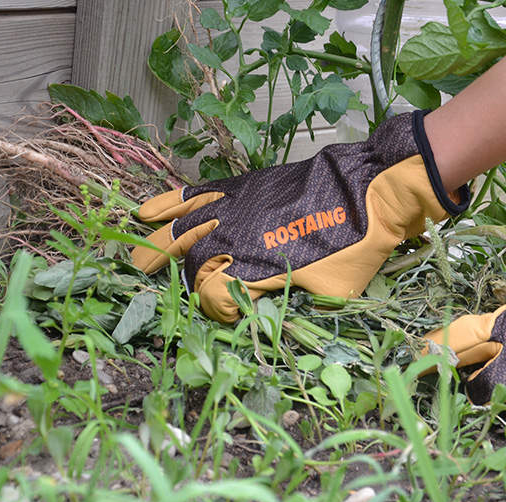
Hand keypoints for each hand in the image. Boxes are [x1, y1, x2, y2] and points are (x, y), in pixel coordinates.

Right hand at [132, 111, 468, 321]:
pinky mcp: (242, 185)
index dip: (213, 308)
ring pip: (184, 227)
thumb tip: (270, 312)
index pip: (214, 294)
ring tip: (136, 258)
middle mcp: (237, 238)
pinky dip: (171, 202)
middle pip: (191, 261)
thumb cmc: (357, 247)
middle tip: (150, 285)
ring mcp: (236, 208)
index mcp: (256, 269)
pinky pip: (198, 193)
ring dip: (157, 243)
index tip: (224, 313)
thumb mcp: (332, 293)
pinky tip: (150, 209)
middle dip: (170, 277)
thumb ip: (297, 305)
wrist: (369, 190)